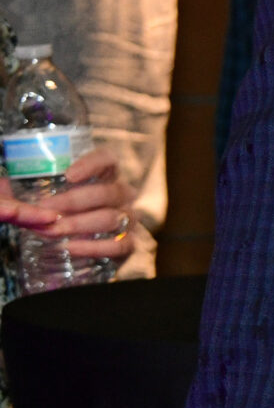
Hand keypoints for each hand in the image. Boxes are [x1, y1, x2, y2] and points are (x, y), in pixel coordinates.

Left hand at [0, 150, 137, 264]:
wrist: (72, 247)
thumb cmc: (56, 214)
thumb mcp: (37, 196)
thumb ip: (21, 190)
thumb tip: (2, 186)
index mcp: (104, 175)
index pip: (108, 160)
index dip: (92, 164)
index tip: (68, 175)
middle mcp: (122, 194)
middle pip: (109, 192)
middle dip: (75, 201)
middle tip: (46, 209)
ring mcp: (128, 219)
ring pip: (113, 218)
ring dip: (80, 224)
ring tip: (52, 230)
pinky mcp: (128, 245)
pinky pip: (119, 246)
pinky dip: (94, 247)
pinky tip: (70, 247)